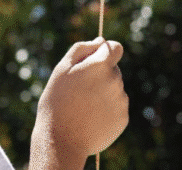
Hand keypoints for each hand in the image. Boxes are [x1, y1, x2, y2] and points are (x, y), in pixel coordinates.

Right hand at [30, 37, 128, 168]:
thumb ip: (82, 49)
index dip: (105, 51)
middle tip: (79, 88)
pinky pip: (117, 105)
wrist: (62, 139)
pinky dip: (106, 108)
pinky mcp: (124, 118)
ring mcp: (122, 101)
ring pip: (115, 88)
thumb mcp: (62, 69)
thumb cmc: (57, 101)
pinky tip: (90, 116)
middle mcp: (116, 81)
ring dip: (103, 91)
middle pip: (113, 69)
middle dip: (100, 74)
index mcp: (101, 66)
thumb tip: (100, 40)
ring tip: (83, 105)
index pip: (116, 47)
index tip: (95, 60)